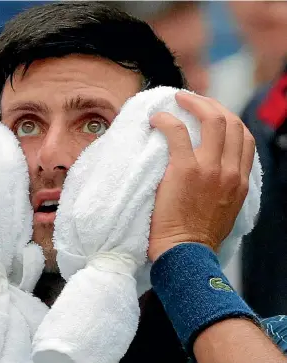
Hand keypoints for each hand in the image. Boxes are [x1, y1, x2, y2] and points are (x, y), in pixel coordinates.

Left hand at [147, 92, 254, 261]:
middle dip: (211, 105)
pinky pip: (176, 131)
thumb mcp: (225, 209)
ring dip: (194, 103)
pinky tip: (156, 119)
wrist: (185, 254)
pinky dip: (166, 120)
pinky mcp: (184, 170)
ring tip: (178, 99)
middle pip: (230, 121)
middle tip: (191, 101)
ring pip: (212, 119)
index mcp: (240, 180)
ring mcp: (209, 168)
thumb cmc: (198, 236)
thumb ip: (225, 187)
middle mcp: (229, 170)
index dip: (228, 119)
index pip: (244, 137)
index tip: (210, 114)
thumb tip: (213, 172)